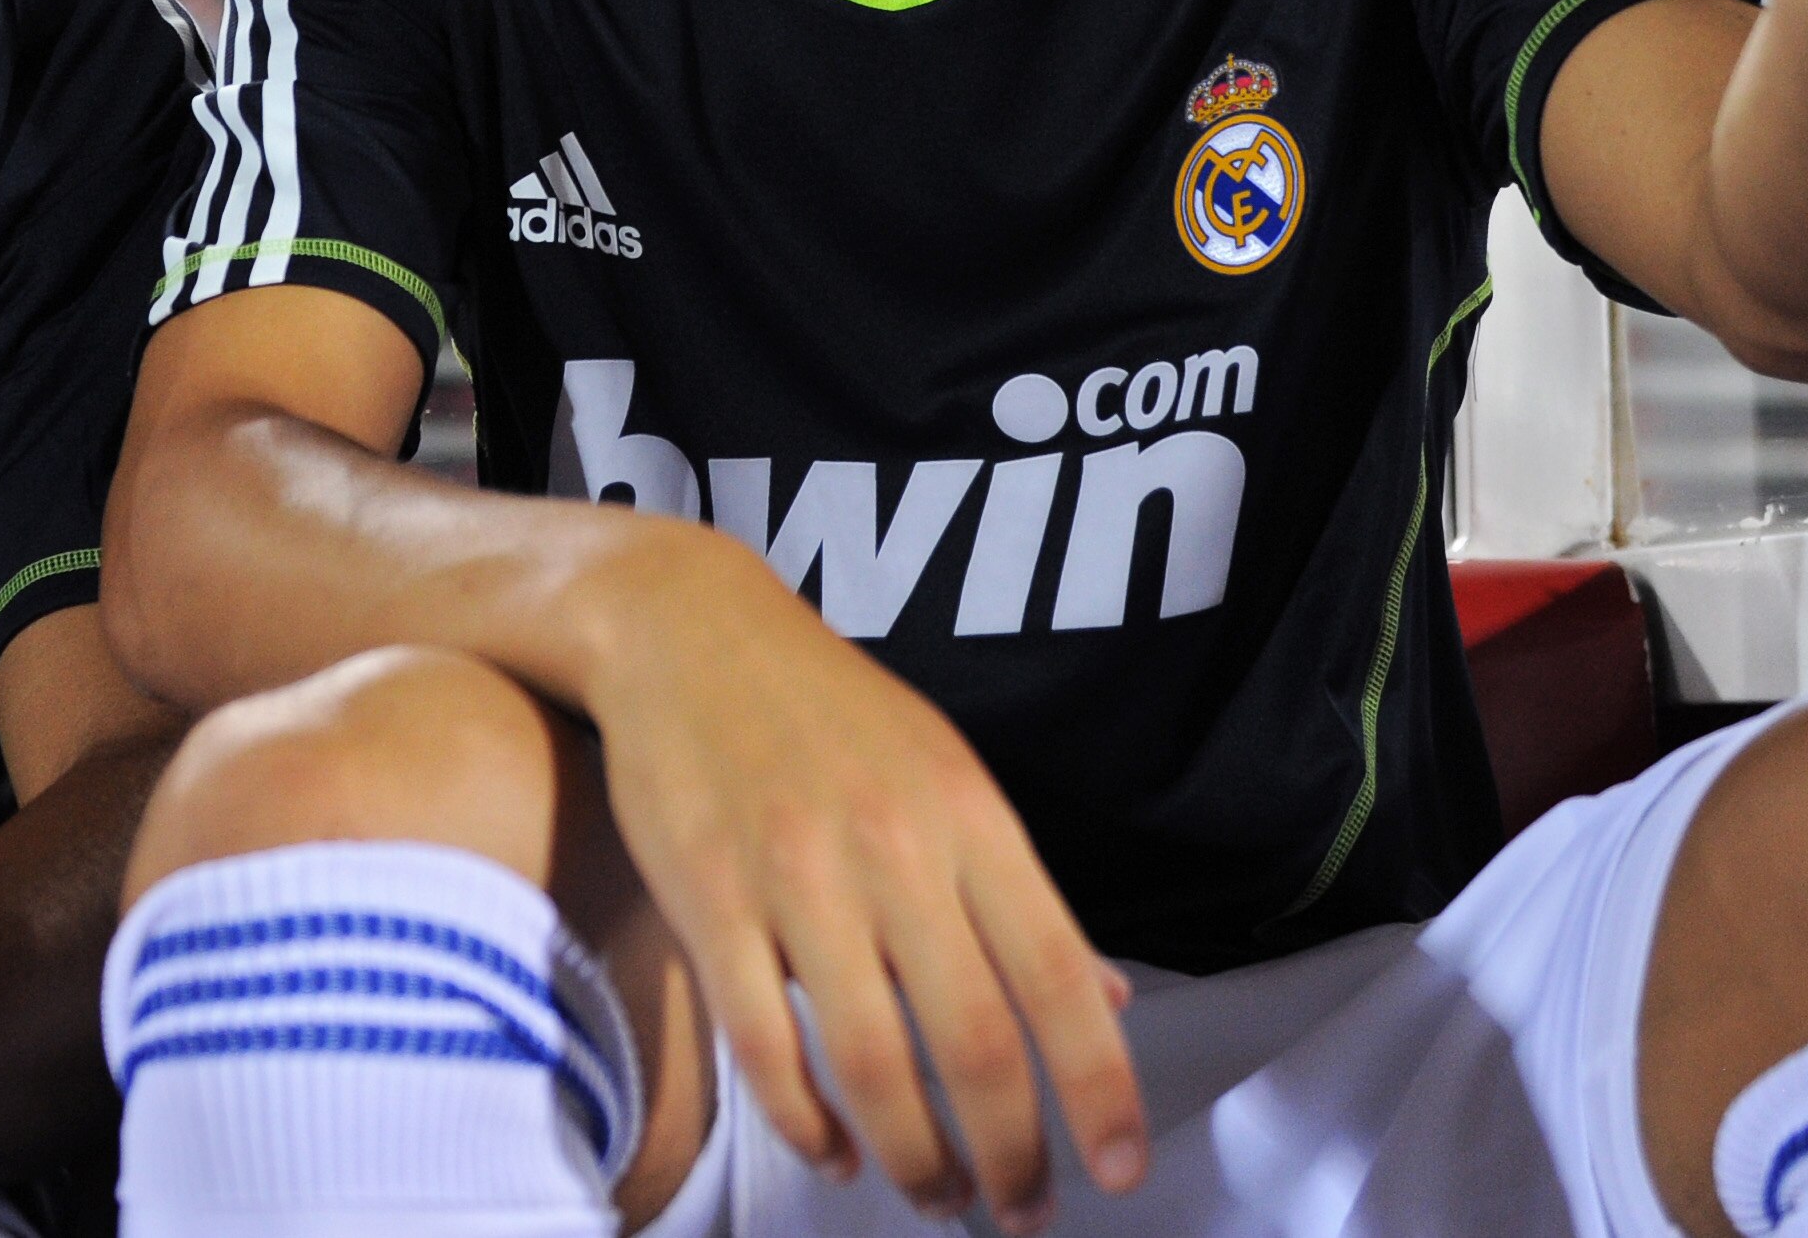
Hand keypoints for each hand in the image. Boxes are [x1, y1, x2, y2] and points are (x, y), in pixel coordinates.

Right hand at [583, 526, 1145, 1231]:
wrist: (688, 628)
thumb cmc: (828, 710)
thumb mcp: (947, 774)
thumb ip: (1019, 894)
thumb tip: (1107, 998)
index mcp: (969, 817)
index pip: (1059, 976)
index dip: (1099, 1089)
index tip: (1119, 1170)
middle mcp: (895, 848)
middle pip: (974, 1042)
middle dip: (1010, 1156)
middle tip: (1020, 1214)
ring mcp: (796, 877)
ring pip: (873, 1063)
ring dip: (915, 1160)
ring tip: (936, 1198)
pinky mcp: (708, 901)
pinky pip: (764, 1047)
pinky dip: (807, 1123)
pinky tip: (835, 1152)